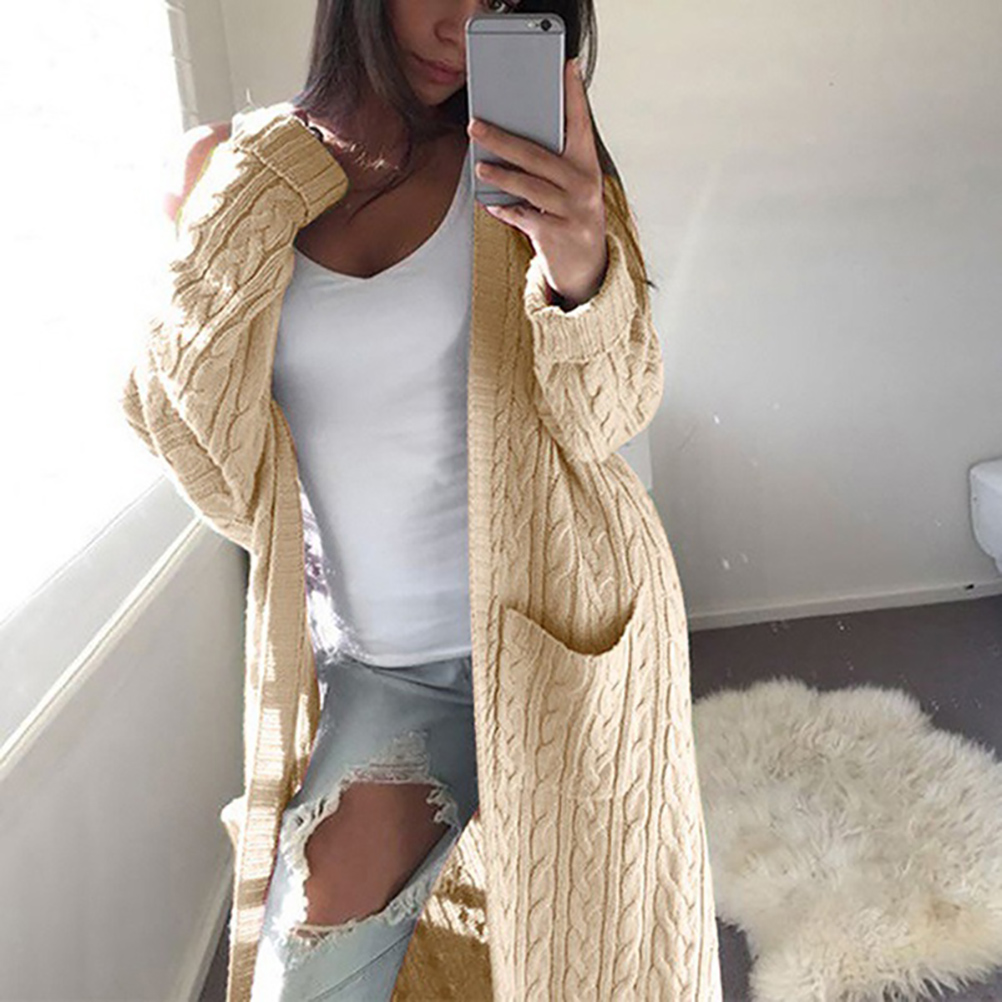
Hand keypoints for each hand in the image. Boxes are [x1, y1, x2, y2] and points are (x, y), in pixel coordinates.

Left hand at [467, 58, 608, 309]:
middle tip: (476, 126)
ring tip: (480, 168)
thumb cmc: (572, 217)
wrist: (587, 268)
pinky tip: (493, 205)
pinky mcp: (557, 234)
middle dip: (504, 139)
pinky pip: (525, 217)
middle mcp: (584, 185)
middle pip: (539, 155)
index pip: (580, 123)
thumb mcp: (572, 188)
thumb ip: (553, 165)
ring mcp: (572, 211)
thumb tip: (509, 144)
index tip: (567, 65)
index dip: (574, 94)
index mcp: (587, 166)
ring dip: (501, 176)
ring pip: (530, 186)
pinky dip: (507, 211)